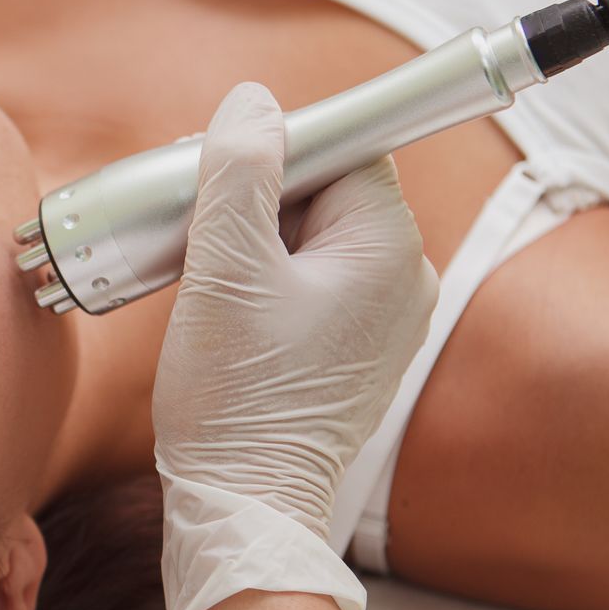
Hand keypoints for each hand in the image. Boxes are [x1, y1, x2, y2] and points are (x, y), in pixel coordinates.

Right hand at [151, 83, 435, 609]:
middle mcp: (407, 280)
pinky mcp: (358, 354)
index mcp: (389, 247)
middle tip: (201, 237)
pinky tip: (227, 316)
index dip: (279, 152)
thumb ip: (239, 170)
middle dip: (261, 201)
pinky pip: (316, 287)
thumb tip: (255, 103)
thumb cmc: (236, 396)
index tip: (223, 179)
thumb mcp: (223, 267)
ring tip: (210, 285)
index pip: (346, 149)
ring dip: (257, 245)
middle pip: (327, 193)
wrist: (245, 506)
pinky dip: (269, 286)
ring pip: (315, 241)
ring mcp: (387, 322)